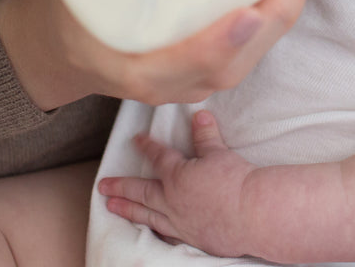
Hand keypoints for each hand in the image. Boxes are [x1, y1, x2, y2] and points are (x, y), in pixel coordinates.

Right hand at [0, 0, 316, 110]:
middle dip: (270, 20)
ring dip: (279, 19)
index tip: (247, 14)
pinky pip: (243, 55)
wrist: (58, 42)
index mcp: (125, 60)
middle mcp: (162, 79)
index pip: (178, 65)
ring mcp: (184, 80)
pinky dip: (270, 24)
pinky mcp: (200, 68)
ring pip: (243, 61)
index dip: (214, 46)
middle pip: (229, 64)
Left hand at [99, 111, 255, 257]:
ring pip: (148, 216)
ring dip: (129, 210)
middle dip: (121, 187)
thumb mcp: (219, 152)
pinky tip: (151, 230)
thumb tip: (199, 115)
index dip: (146, 146)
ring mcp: (180, 223)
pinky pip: (166, 235)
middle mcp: (172, 201)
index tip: (135, 140)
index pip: (157, 157)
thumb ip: (205, 135)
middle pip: (141, 192)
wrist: (251, 214)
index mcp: (177, 176)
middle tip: (102, 187)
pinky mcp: (193, 238)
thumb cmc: (235, 181)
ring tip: (113, 208)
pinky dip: (155, 231)